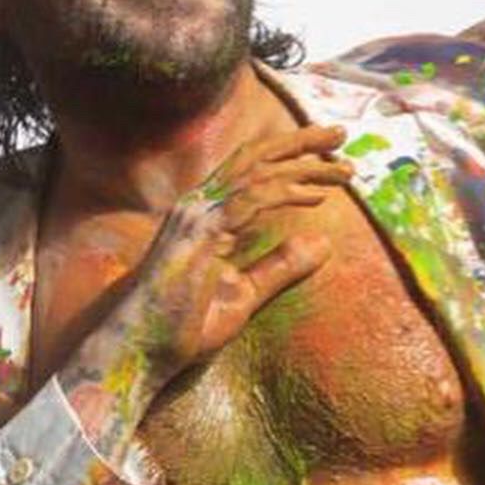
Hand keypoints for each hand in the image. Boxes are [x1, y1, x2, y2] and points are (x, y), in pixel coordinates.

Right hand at [57, 123, 348, 467]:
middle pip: (255, 156)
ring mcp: (196, 215)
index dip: (289, 157)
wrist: (140, 351)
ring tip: (345, 167)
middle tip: (341, 133)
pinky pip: (251, 199)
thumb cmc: (182, 328)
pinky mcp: (201, 233)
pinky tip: (317, 197)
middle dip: (300, 141)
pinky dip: (287, 193)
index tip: (330, 158)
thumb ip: (280, 267)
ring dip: (304, 164)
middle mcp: (198, 205)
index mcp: (204, 215)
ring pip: (258, 172)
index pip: (250, 170)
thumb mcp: (245, 293)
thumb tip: (324, 244)